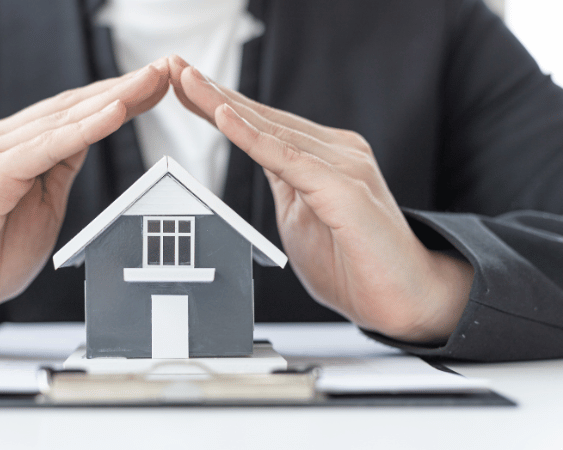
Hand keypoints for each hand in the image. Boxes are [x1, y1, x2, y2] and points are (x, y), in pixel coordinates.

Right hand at [0, 60, 170, 338]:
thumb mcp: (42, 204)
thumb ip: (59, 168)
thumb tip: (87, 137)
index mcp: (13, 147)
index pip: (72, 114)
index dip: (116, 98)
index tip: (155, 88)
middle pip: (71, 107)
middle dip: (122, 88)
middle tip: (164, 71)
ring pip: (63, 119)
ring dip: (113, 98)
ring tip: (151, 81)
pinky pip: (47, 146)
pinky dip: (85, 129)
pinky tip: (117, 112)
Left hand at [169, 55, 472, 342]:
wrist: (404, 301)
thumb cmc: (353, 264)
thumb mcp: (300, 216)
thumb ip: (282, 182)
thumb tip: (260, 158)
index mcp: (323, 157)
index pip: (262, 124)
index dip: (219, 104)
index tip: (183, 86)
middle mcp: (335, 151)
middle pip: (262, 117)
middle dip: (213, 92)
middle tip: (173, 67)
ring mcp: (343, 165)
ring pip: (270, 129)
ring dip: (223, 104)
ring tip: (187, 81)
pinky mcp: (345, 189)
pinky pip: (289, 159)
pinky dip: (252, 137)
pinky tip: (223, 117)